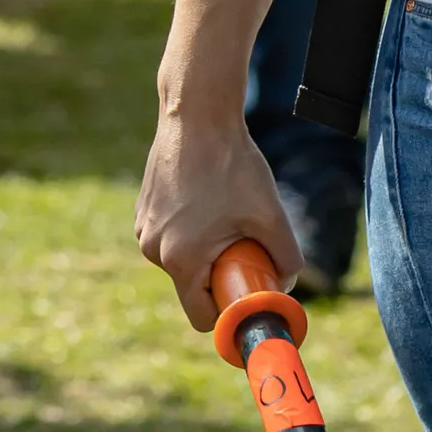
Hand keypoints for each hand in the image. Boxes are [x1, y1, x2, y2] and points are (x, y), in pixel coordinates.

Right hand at [135, 101, 296, 330]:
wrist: (197, 114)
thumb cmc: (232, 163)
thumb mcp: (271, 215)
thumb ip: (287, 259)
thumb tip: (285, 285)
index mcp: (180, 259)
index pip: (203, 317)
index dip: (229, 314)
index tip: (248, 294)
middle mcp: (153, 249)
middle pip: (194, 287)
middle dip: (221, 276)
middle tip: (244, 245)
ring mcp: (144, 228)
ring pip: (182, 261)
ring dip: (205, 252)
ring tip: (225, 214)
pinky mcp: (143, 210)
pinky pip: (171, 238)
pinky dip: (191, 232)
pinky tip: (207, 199)